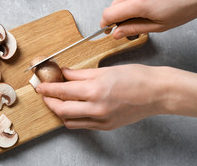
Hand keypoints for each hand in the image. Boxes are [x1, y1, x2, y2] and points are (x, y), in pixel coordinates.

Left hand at [36, 65, 167, 129]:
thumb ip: (80, 73)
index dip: (47, 88)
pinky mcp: (106, 126)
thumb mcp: (104, 70)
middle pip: (61, 109)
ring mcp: (101, 120)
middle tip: (45, 93)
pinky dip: (73, 117)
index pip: (62, 91)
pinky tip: (73, 108)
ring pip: (69, 120)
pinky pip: (82, 125)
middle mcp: (96, 108)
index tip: (40, 86)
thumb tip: (63, 73)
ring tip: (58, 100)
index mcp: (95, 90)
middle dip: (49, 101)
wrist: (157, 93)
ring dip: (59, 111)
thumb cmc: (135, 77)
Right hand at [100, 0, 196, 38]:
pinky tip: (153, 1)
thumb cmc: (187, 4)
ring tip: (148, 12)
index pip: (108, 14)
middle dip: (117, 17)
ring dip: (128, 7)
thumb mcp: (160, 25)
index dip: (104, 24)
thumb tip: (116, 33)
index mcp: (137, 4)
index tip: (106, 30)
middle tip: (130, 25)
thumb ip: (134, 29)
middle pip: (113, 5)